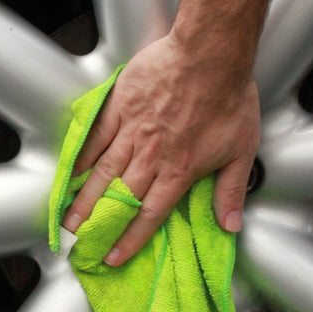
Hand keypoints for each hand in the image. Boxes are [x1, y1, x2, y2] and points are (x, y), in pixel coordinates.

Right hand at [62, 33, 260, 265]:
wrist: (210, 55)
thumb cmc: (230, 98)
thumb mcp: (242, 150)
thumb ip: (231, 190)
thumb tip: (230, 224)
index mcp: (179, 170)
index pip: (150, 214)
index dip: (130, 239)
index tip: (114, 256)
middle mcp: (151, 155)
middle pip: (119, 197)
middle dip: (98, 225)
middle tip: (81, 243)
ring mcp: (132, 130)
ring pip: (104, 171)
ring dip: (85, 198)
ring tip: (70, 218)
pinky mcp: (121, 106)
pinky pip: (97, 136)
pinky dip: (84, 156)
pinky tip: (74, 171)